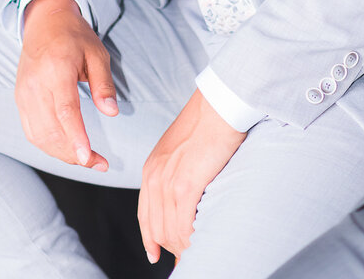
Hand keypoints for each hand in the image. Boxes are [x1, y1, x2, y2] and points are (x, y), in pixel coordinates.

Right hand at [16, 0, 118, 170]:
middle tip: (100, 164)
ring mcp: (23, 93)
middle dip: (75, 154)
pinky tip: (66, 149)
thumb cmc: (74, 36)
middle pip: (52, 129)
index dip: (77, 137)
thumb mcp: (97, 53)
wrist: (44, 22)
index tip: (89, 158)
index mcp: (56, 68)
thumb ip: (104, 84)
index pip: (65, 110)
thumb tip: (112, 112)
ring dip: (62, 154)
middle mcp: (35, 83)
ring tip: (86, 159)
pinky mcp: (19, 99)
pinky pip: (31, 131)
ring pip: (39, 136)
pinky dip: (48, 146)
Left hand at [138, 88, 245, 264]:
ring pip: (170, 232)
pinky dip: (192, 240)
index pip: (145, 216)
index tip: (156, 254)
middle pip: (156, 229)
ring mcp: (168, 182)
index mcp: (151, 169)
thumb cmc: (206, 124)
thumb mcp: (179, 150)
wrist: (218, 106)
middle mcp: (154, 177)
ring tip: (200, 250)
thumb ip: (175, 173)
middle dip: (171, 247)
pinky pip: (184, 226)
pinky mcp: (186, 185)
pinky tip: (203, 241)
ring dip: (184, 247)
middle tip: (189, 255)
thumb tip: (184, 199)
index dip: (150, 239)